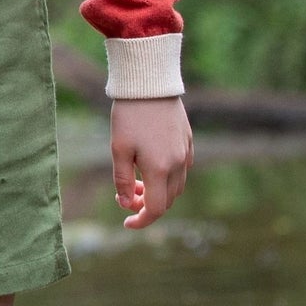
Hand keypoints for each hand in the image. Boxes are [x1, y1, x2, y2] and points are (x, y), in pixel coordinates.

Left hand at [110, 96, 191, 228]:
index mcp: (160, 169)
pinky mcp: (187, 139)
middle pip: (167, 199)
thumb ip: (122, 180)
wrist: (149, 82)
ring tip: (136, 178)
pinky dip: (167, 175)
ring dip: (158, 190)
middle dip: (147, 203)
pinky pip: (181, 167)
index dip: (141, 220)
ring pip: (176, 185)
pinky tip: (150, 162)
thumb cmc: (129, 114)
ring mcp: (185, 151)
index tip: (126, 223)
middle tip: (125, 193)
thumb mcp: (118, 148)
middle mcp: (178, 163)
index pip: (156, 209)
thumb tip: (126, 203)